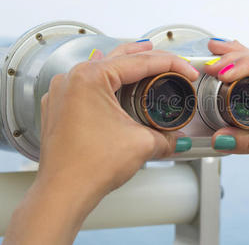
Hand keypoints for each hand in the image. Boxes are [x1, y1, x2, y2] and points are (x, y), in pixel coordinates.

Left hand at [39, 42, 198, 198]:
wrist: (62, 193)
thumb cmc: (89, 167)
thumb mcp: (142, 144)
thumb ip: (166, 136)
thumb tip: (177, 138)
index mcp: (90, 78)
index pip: (140, 62)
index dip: (171, 64)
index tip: (187, 71)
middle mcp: (72, 80)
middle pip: (119, 58)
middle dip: (148, 56)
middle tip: (170, 59)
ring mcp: (62, 93)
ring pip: (101, 69)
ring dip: (125, 66)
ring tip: (145, 63)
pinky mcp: (59, 108)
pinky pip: (86, 85)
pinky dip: (107, 83)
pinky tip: (117, 85)